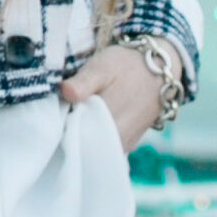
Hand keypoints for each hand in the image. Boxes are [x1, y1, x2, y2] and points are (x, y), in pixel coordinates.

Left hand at [59, 40, 164, 155]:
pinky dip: (97, 141)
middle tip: (63, 116)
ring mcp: (125, 144)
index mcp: (108, 118)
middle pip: (85, 146)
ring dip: (84, 139)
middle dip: (71, 135)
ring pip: (96, 151)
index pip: (74, 134)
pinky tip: (91, 125)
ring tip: (77, 119)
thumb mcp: (102, 66)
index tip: (55, 114)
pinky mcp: (129, 144)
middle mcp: (118, 137)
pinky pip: (107, 149)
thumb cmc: (128, 65)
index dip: (61, 126)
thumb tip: (65, 92)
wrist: (162, 70)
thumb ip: (83, 82)